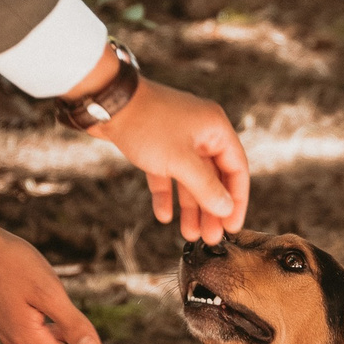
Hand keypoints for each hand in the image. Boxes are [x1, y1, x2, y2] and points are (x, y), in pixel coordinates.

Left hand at [93, 74, 250, 242]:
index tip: (232, 228)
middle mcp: (201, 133)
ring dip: (190, 207)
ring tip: (189, 236)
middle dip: (211, 209)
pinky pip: (167, 174)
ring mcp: (178, 139)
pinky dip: (167, 193)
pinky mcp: (156, 145)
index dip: (237, 200)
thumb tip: (226, 209)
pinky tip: (164, 216)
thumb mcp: (181, 162)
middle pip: (214, 177)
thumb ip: (207, 188)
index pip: (237, 169)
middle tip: (210, 239)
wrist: (106, 104)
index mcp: (215, 129)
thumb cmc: (148, 125)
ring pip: (190, 179)